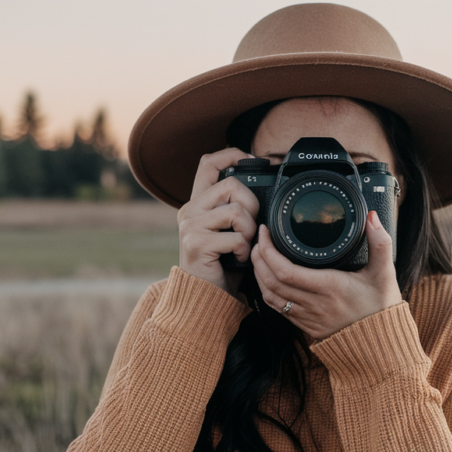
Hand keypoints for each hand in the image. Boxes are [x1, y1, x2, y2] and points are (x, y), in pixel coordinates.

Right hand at [177, 148, 259, 296]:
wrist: (205, 298)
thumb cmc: (223, 265)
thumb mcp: (228, 231)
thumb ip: (235, 209)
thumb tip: (263, 188)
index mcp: (197, 203)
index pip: (208, 163)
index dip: (231, 154)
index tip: (251, 160)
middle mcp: (189, 210)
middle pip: (232, 185)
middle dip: (251, 206)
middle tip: (249, 229)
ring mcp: (190, 226)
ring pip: (236, 210)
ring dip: (248, 232)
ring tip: (243, 247)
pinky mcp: (196, 243)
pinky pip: (235, 237)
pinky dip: (244, 251)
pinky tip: (237, 260)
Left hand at [251, 211, 401, 339]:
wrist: (381, 346)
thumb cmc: (381, 308)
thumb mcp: (384, 273)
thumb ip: (380, 243)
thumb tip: (372, 217)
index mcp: (330, 287)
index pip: (286, 271)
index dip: (268, 251)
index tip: (266, 233)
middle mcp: (315, 304)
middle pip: (271, 282)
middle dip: (259, 258)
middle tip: (259, 239)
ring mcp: (308, 317)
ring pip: (270, 296)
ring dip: (259, 275)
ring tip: (259, 255)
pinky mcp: (306, 326)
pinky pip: (278, 308)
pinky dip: (267, 291)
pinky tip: (267, 278)